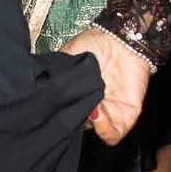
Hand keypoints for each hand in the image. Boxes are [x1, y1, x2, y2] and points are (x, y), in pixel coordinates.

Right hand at [60, 25, 153, 145]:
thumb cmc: (95, 45)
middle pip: (81, 126)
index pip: (68, 116)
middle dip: (76, 118)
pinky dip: (104, 129)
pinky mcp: (126, 115)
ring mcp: (110, 113)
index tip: (58, 105)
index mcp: (80, 96)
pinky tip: (98, 114)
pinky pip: (114, 134)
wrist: (122, 37)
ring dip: (90, 125)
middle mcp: (93, 106)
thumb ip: (58, 73)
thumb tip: (44, 88)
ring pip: (96, 133)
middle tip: (73, 105)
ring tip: (87, 109)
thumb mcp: (69, 56)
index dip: (62, 114)